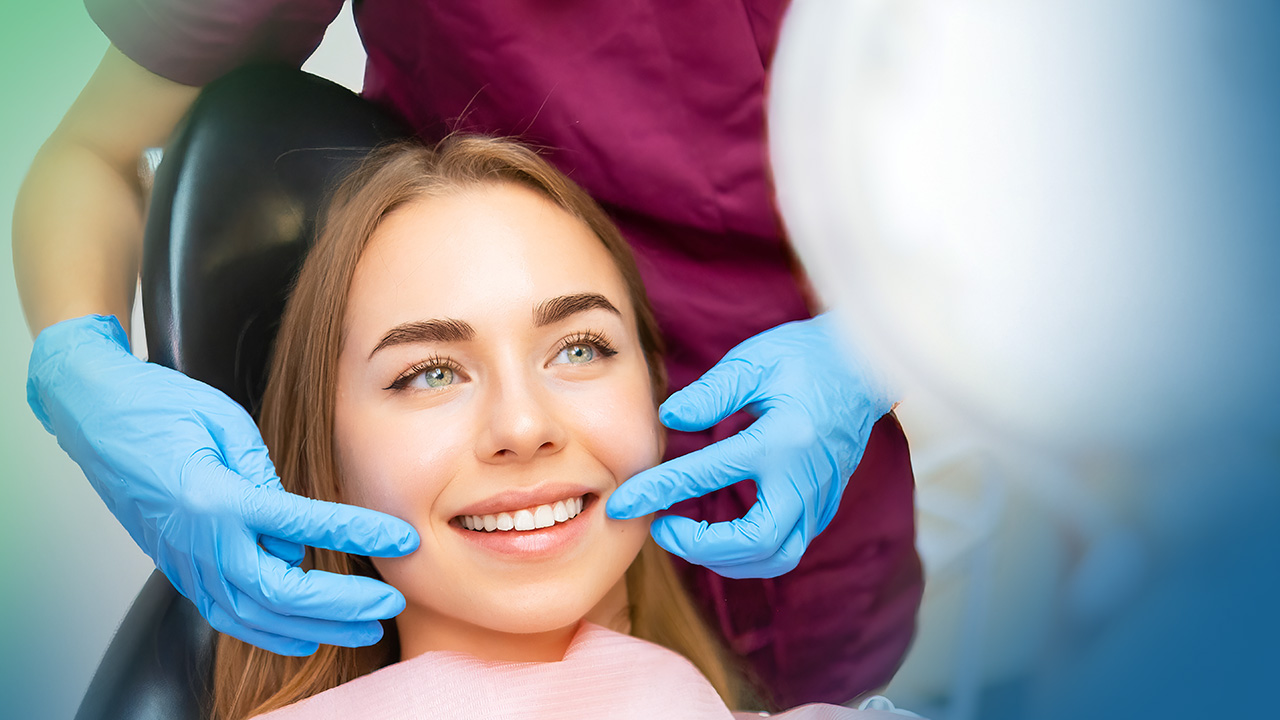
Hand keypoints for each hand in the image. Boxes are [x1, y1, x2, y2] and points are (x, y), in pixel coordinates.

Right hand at [26, 315, 419, 654]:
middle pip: (279, 594)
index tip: (401, 538)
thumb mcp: (224, 423)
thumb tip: (302, 523)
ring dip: (315, 629)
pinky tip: (304, 635)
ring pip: (254, 617)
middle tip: (391, 604)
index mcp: (215, 498)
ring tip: (366, 629)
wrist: (93, 414)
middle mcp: (198, 541)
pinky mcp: (179, 568)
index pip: (302, 526)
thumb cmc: (158, 407)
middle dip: (342, 607)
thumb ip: (266, 473)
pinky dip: (270, 631)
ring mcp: (184, 561)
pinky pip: (227, 614)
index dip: (357, 535)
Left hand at [606, 314, 892, 577]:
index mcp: (782, 439)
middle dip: (700, 547)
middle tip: (662, 528)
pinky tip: (719, 536)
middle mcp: (805, 478)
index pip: (708, 475)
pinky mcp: (825, 506)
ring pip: (777, 557)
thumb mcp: (753, 361)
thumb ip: (710, 394)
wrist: (866, 366)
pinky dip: (749, 552)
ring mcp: (821, 498)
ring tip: (686, 536)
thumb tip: (669, 420)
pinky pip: (787, 547)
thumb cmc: (805, 357)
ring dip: (726, 559)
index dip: (658, 491)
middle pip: (756, 543)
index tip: (623, 502)